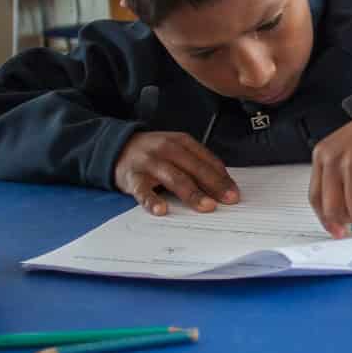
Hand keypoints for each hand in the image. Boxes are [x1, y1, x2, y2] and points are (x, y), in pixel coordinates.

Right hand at [114, 132, 239, 215]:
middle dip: (214, 185)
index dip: (222, 177)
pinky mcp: (132, 177)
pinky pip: (143, 191)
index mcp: (181, 142)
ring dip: (192, 193)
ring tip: (206, 206)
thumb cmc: (154, 153)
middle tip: (229, 200)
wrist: (116, 147)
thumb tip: (222, 185)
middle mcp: (166, 149)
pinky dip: (152, 201)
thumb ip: (196, 163)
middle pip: (194, 168)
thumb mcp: (176, 150)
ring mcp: (149, 163)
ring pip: (174, 178)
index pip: (207, 160)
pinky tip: (162, 210)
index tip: (234, 192)